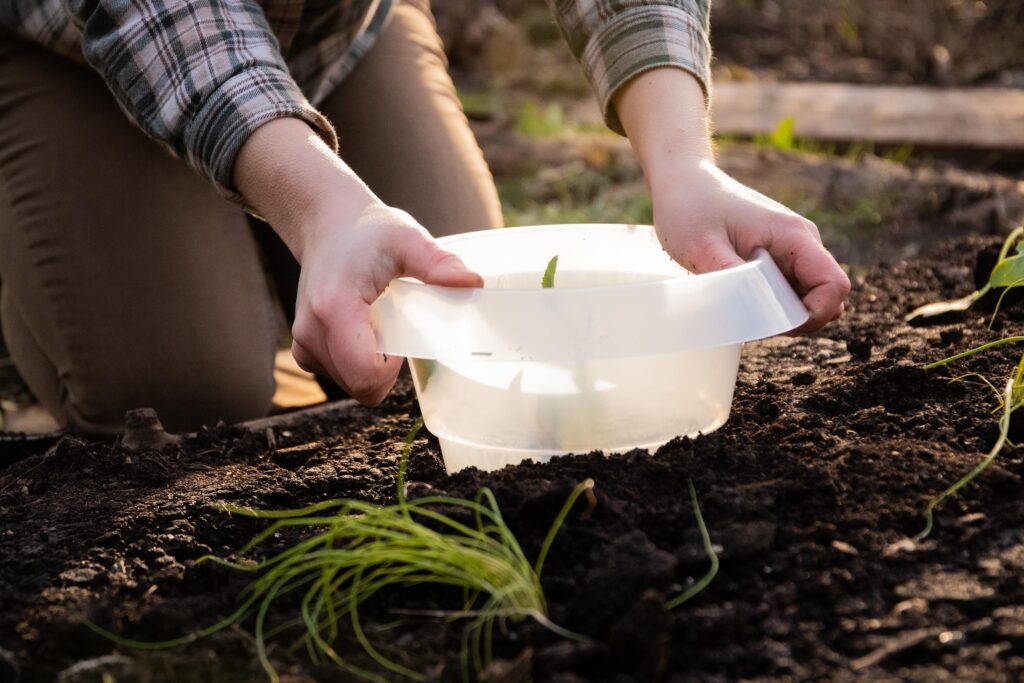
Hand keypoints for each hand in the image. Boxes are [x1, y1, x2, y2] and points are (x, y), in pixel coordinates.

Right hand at [290, 204, 480, 403]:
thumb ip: (438, 263)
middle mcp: (311, 331)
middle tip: (395, 326)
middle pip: (360, 386)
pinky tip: (364, 330)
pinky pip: (339, 376)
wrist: (328, 224)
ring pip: (350, 384)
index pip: (365, 375)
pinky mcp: (304, 347)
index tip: (402, 336)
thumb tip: (473, 283)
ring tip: (378, 322)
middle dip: (386, 369)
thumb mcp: (408, 240)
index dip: (392, 369)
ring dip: (372, 366)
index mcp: (335, 308)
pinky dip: (357, 363)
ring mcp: (303, 342)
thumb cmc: (369, 231)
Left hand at [614, 68, 849, 331]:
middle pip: (828, 296)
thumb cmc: (690, 208)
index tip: (776, 325)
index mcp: (793, 236)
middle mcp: (801, 241)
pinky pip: (790, 289)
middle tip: (754, 321)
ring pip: (809, 296)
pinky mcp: (777, 256)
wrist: (683, 182)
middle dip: (800, 319)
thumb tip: (752, 313)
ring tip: (743, 309)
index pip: (834, 286)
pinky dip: (774, 304)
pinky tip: (742, 301)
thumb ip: (730, 278)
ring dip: (786, 313)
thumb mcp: (701, 247)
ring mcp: (791, 249)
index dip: (814, 314)